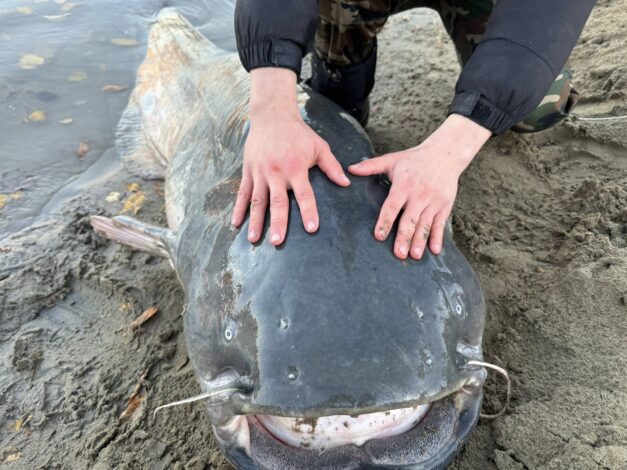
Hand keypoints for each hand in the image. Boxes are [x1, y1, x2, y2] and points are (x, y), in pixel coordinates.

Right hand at [231, 68, 350, 244]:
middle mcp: (276, 172)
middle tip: (277, 242)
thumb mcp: (319, 146)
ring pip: (257, 200)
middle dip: (277, 223)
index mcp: (296, 168)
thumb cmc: (299, 133)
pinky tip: (236, 223)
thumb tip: (346, 183)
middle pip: (277, 202)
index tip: (311, 229)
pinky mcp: (248, 171)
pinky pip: (242, 193)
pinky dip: (238, 208)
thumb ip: (332, 166)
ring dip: (255, 221)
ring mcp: (260, 172)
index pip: (304, 194)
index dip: (309, 212)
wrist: (272, 116)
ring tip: (254, 239)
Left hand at [348, 114, 490, 259]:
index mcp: (404, 185)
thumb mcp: (392, 160)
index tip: (379, 236)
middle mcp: (419, 195)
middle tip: (398, 254)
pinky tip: (435, 251)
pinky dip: (438, 237)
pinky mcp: (445, 206)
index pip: (392, 206)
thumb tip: (349, 169)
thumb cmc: (414, 159)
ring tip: (415, 256)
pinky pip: (440, 224)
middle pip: (410, 220)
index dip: (385, 221)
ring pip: (425, 224)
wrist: (445, 154)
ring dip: (420, 241)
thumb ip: (371, 166)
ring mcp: (433, 201)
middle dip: (404, 237)